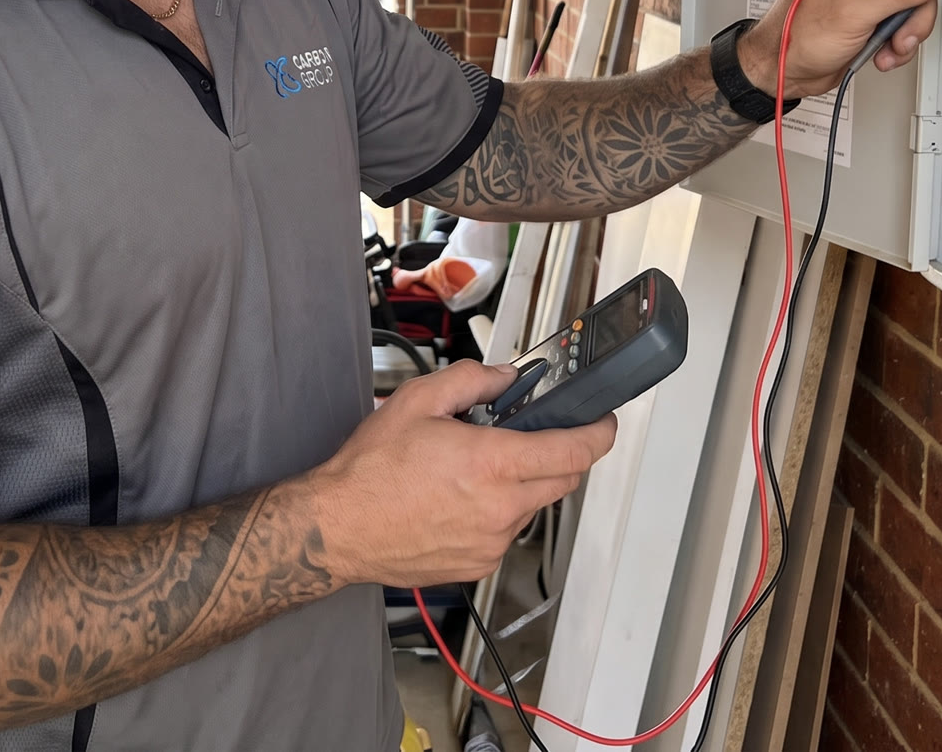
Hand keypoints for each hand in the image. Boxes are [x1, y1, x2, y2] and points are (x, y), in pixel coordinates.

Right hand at [300, 360, 615, 586]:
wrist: (339, 527)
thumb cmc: (370, 472)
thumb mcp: (418, 401)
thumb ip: (472, 381)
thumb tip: (504, 377)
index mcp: (492, 464)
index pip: (574, 451)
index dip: (598, 433)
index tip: (603, 423)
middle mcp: (500, 508)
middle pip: (563, 481)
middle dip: (561, 455)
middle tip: (534, 435)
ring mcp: (491, 541)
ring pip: (532, 506)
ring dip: (521, 484)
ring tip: (472, 469)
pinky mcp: (478, 563)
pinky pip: (505, 531)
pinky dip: (496, 511)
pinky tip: (458, 499)